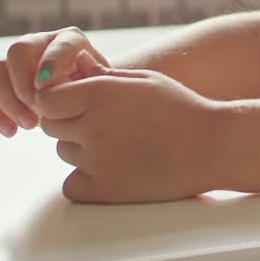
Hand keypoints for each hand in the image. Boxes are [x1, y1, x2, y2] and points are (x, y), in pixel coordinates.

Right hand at [0, 26, 109, 136]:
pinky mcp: (2, 79)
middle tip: (40, 112)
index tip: (47, 88)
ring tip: (30, 126)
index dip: (52, 62)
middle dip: (24, 84)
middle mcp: (41, 43)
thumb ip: (91, 80)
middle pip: (18, 50)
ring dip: (9, 101)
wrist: (84, 102)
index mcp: (71, 40)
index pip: (61, 43)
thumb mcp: (102, 88)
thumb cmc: (97, 95)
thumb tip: (71, 77)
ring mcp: (18, 60)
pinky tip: (11, 132)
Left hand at [35, 51, 224, 202]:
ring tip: (120, 146)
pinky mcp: (102, 190)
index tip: (78, 104)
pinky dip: (86, 180)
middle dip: (70, 122)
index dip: (59, 100)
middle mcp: (91, 126)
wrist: (213, 146)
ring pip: (65, 152)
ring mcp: (95, 160)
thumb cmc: (181, 108)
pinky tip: (113, 170)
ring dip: (82, 149)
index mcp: (99, 94)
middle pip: (52, 126)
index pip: (46, 99)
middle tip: (105, 124)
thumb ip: (103, 75)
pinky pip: (72, 185)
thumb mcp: (145, 80)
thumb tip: (73, 70)